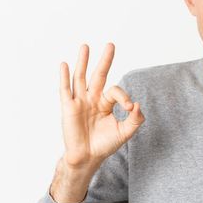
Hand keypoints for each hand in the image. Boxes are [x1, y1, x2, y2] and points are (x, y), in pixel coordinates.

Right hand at [59, 43, 144, 171]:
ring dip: (83, 62)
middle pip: (98, 75)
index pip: (115, 91)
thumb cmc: (103, 145)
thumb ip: (135, 119)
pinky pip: (65, 90)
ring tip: (85, 46)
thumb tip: (138, 105)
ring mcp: (79, 101)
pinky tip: (64, 64)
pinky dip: (64, 77)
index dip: (124, 97)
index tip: (130, 108)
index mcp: (105, 103)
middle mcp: (92, 98)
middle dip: (105, 60)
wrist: (87, 158)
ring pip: (80, 77)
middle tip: (111, 44)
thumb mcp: (124, 133)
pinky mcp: (68, 107)